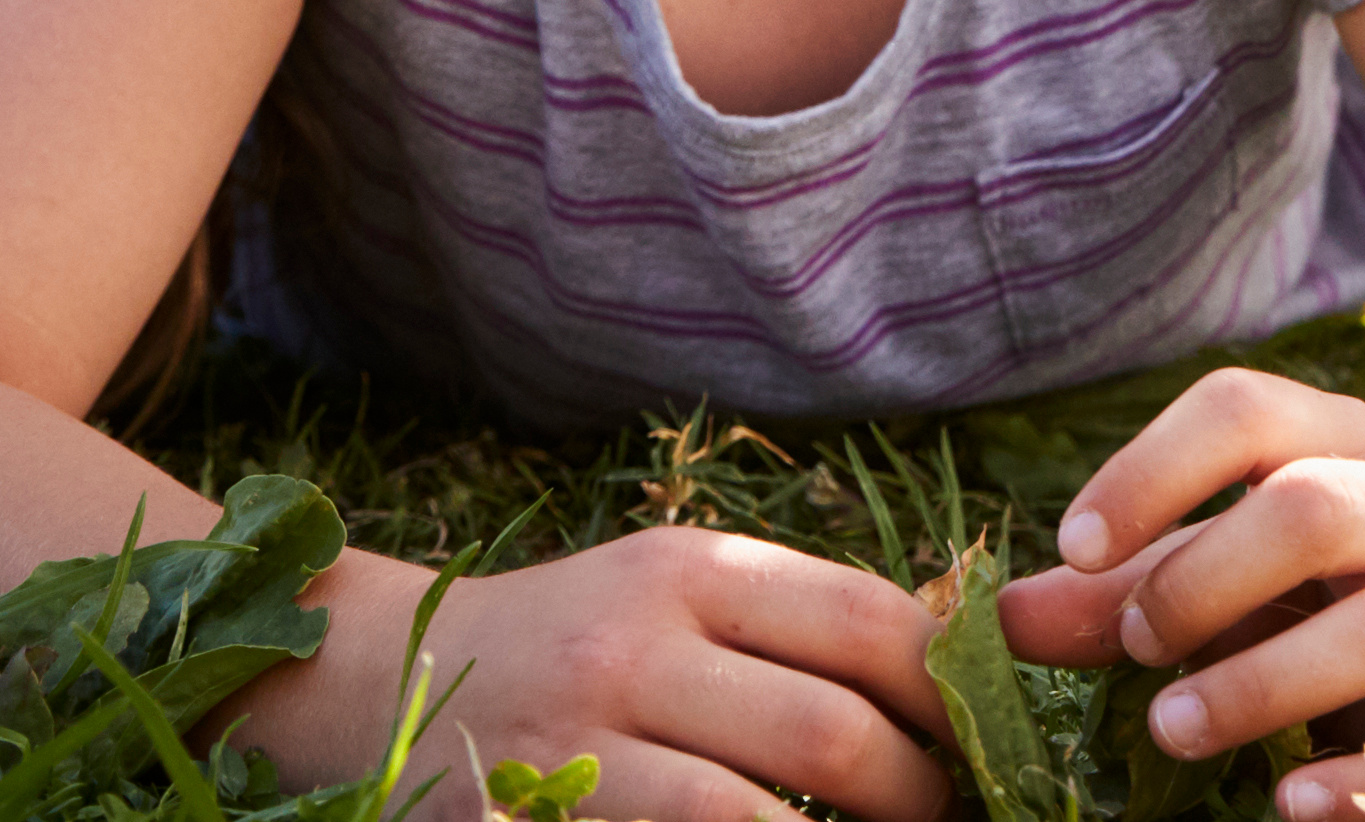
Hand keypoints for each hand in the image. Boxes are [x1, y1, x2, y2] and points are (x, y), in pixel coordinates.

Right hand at [337, 534, 952, 821]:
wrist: (378, 678)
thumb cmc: (572, 643)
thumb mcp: (675, 595)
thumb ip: (791, 626)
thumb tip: (953, 674)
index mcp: (695, 568)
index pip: (875, 626)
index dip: (954, 700)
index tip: (986, 748)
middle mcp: (639, 640)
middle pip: (833, 732)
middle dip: (918, 800)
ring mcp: (580, 735)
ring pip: (756, 817)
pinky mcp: (533, 815)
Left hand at [994, 371, 1364, 821]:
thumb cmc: (1319, 602)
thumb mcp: (1223, 577)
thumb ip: (1118, 595)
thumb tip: (1007, 621)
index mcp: (1341, 445)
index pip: (1246, 411)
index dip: (1152, 470)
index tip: (1078, 546)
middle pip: (1315, 509)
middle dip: (1203, 580)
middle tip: (1140, 647)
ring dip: (1260, 685)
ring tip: (1170, 732)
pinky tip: (1291, 805)